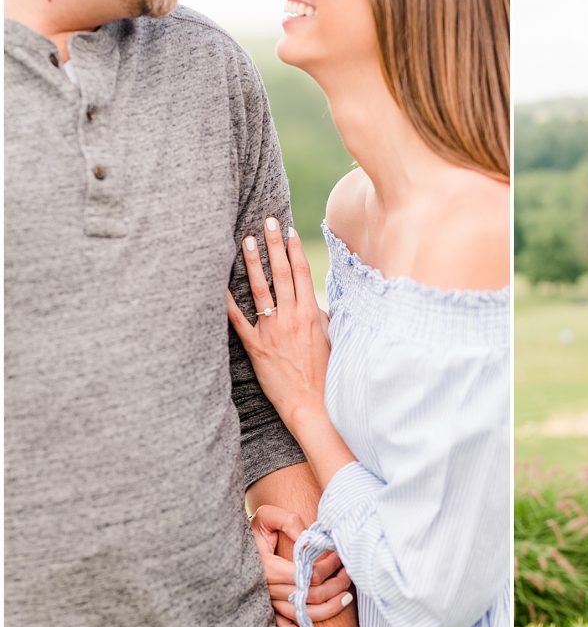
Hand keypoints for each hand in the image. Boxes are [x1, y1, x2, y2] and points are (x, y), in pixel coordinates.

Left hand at [227, 219, 330, 428]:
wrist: (314, 405)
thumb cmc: (327, 374)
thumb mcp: (331, 340)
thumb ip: (321, 317)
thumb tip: (312, 302)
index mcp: (312, 314)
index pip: (302, 274)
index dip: (294, 250)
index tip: (288, 231)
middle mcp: (292, 318)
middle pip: (282, 274)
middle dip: (273, 245)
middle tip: (266, 221)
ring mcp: (272, 332)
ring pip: (260, 290)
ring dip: (252, 263)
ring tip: (245, 241)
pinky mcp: (256, 348)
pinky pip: (238, 321)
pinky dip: (227, 302)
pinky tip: (218, 284)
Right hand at [250, 505, 353, 626]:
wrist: (233, 546)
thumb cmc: (256, 529)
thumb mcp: (268, 516)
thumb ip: (289, 521)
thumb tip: (308, 537)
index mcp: (267, 567)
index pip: (303, 575)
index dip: (326, 568)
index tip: (339, 556)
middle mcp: (266, 589)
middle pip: (307, 596)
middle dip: (333, 586)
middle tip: (349, 574)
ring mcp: (267, 602)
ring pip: (301, 614)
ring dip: (327, 609)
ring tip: (347, 597)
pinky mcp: (267, 610)